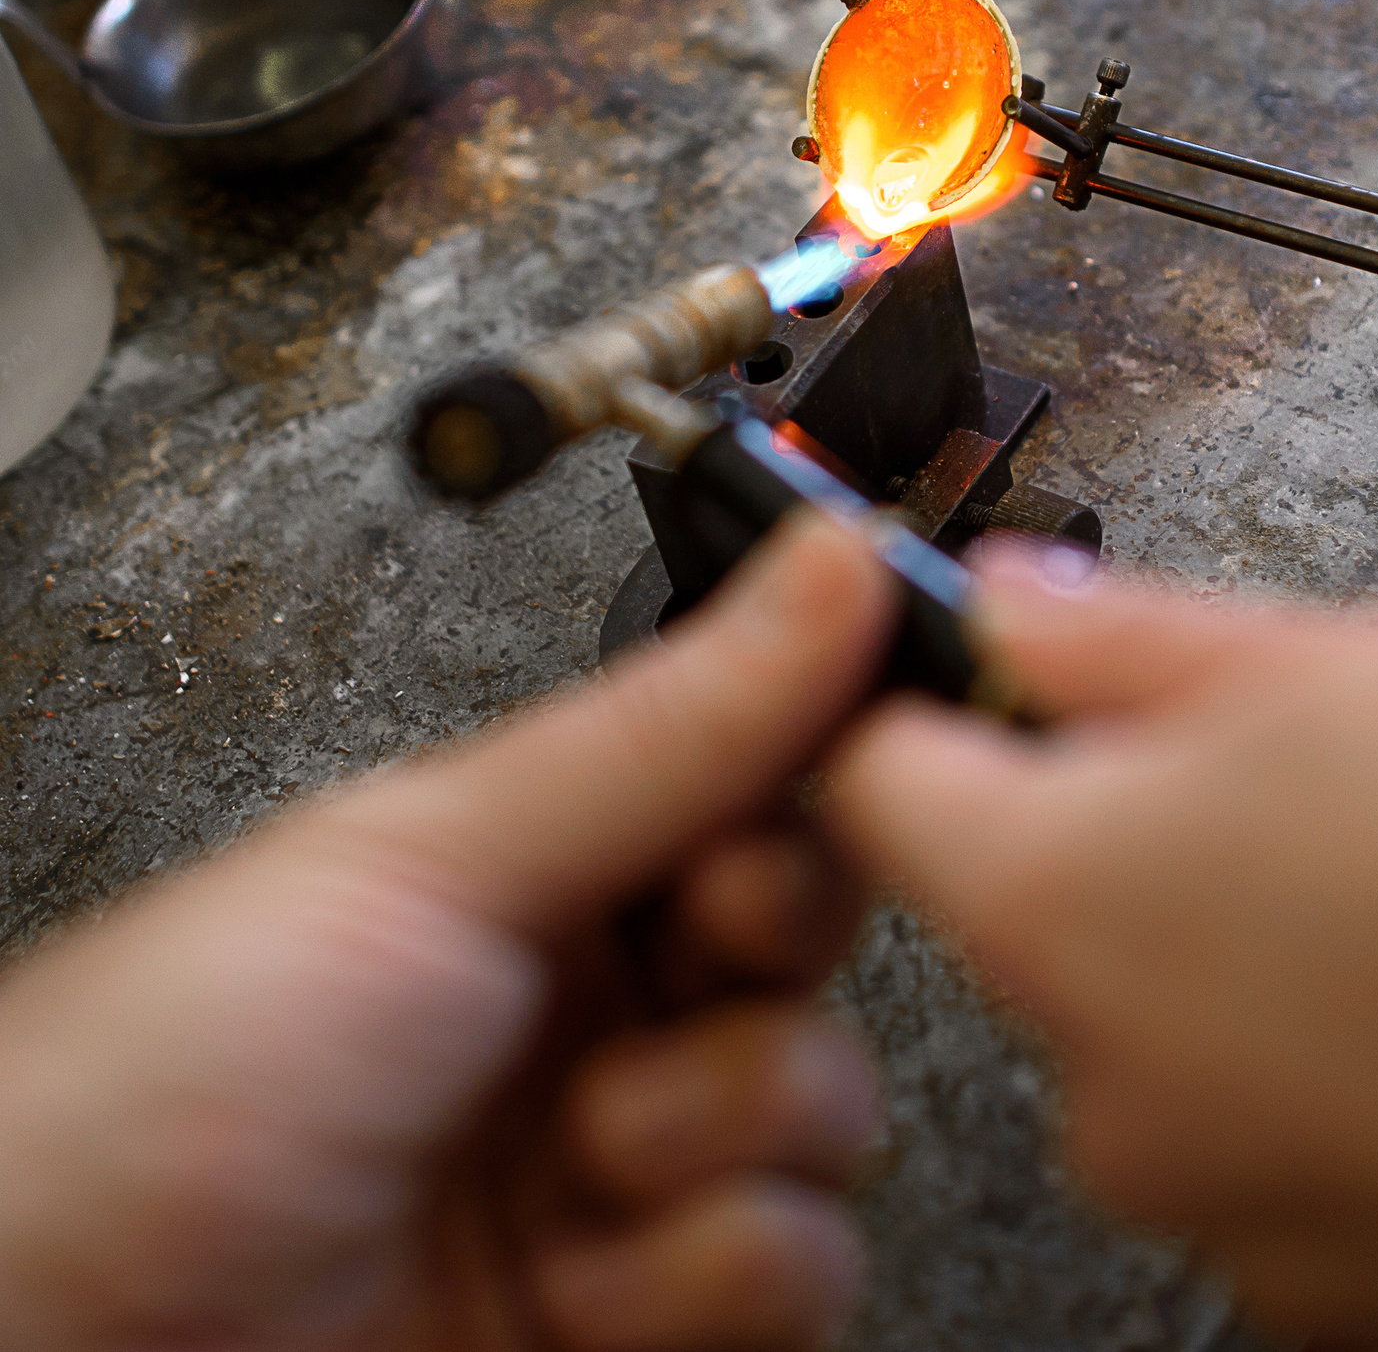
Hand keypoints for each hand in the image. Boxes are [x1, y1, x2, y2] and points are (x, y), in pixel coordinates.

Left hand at [0, 512, 892, 1350]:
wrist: (50, 1351)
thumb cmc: (152, 1090)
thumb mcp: (427, 867)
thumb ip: (665, 730)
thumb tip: (828, 565)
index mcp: (539, 876)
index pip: (761, 793)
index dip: (820, 786)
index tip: (838, 776)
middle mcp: (590, 1013)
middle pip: (817, 948)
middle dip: (766, 954)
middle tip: (694, 951)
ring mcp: (620, 1174)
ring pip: (829, 1113)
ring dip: (723, 1123)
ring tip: (589, 1145)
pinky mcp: (643, 1320)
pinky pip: (803, 1272)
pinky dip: (712, 1272)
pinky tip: (589, 1268)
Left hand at [830, 553, 1377, 1348]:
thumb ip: (1168, 651)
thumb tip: (1034, 615)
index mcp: (1090, 898)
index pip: (885, 787)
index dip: (943, 703)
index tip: (1007, 663)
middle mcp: (1134, 1096)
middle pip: (1063, 928)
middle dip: (1165, 829)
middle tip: (1351, 749)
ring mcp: (1266, 1229)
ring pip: (1211, 1045)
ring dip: (1295, 957)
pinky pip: (1331, 1159)